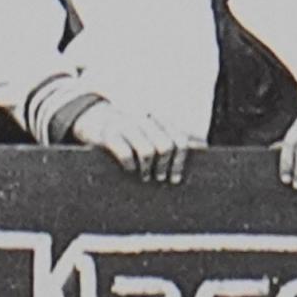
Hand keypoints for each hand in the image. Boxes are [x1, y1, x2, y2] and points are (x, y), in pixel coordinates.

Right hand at [69, 98, 196, 184]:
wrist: (95, 119)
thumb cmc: (129, 132)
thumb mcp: (150, 130)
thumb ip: (171, 137)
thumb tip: (202, 146)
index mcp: (158, 118)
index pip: (179, 138)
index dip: (180, 161)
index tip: (175, 178)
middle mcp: (144, 119)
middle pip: (166, 146)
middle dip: (165, 166)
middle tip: (159, 177)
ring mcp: (126, 125)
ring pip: (148, 151)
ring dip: (147, 169)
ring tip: (144, 176)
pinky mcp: (109, 134)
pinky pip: (125, 154)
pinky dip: (130, 165)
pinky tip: (129, 169)